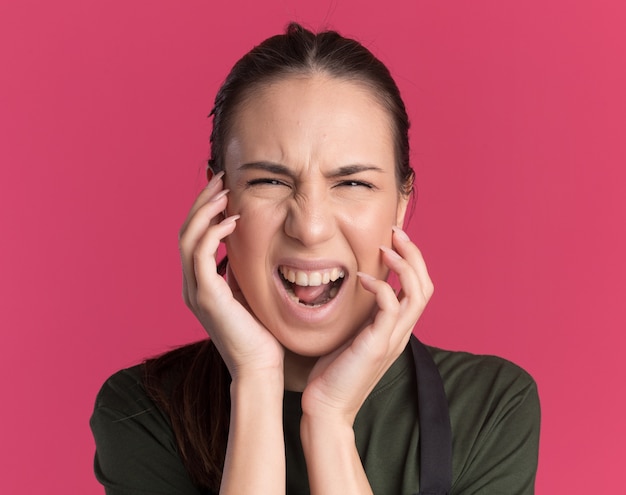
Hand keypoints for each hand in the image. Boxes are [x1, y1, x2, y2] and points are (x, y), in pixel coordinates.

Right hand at [178, 172, 283, 378]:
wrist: (260, 367)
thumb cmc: (260, 333)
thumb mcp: (247, 293)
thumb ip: (238, 272)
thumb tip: (242, 249)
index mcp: (200, 283)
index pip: (194, 237)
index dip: (204, 210)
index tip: (222, 188)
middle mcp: (192, 285)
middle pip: (186, 231)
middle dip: (202, 202)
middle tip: (220, 179)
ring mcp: (196, 291)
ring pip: (188, 239)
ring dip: (204, 211)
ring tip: (224, 191)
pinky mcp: (206, 297)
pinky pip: (200, 255)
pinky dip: (212, 233)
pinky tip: (231, 220)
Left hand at [301, 227, 433, 425]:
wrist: (326, 407)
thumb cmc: (334, 371)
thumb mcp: (352, 335)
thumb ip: (362, 314)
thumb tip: (356, 287)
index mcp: (397, 329)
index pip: (419, 288)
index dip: (411, 260)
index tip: (393, 239)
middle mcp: (401, 332)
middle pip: (426, 285)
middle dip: (414, 254)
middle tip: (395, 232)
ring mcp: (392, 339)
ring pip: (417, 293)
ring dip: (404, 265)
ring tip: (385, 247)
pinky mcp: (377, 345)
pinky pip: (389, 307)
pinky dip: (381, 287)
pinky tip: (362, 278)